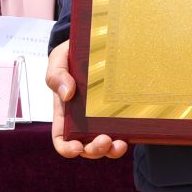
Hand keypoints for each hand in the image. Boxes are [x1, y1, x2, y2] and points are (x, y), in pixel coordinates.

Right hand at [47, 39, 127, 159]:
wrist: (96, 42)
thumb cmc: (72, 54)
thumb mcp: (59, 60)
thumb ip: (57, 75)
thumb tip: (67, 94)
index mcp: (65, 112)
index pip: (62, 139)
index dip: (67, 148)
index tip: (75, 148)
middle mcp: (84, 119)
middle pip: (86, 146)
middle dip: (94, 150)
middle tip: (104, 141)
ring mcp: (103, 116)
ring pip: (106, 143)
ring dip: (111, 150)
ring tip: (119, 144)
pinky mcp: (121, 110)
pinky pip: (125, 128)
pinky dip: (128, 135)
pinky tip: (135, 132)